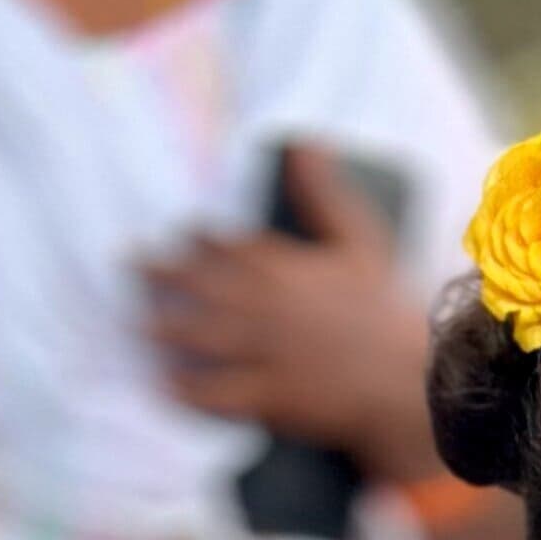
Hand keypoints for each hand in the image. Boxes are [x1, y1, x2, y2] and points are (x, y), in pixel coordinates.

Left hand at [141, 147, 433, 481]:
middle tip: (131, 268)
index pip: (225, 245)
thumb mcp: (362, 240)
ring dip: (164, 329)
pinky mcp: (270, 396)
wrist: (410, 382)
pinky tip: (166, 386)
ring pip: (199, 336)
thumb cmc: (386, 312)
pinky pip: (216, 392)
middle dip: (161, 275)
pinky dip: (188, 390)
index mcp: (283, 265)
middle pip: (198, 285)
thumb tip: (305, 143)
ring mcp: (264, 352)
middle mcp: (265, 305)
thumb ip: (324, 193)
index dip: (197, 239)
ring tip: (137, 326)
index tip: (181, 236)